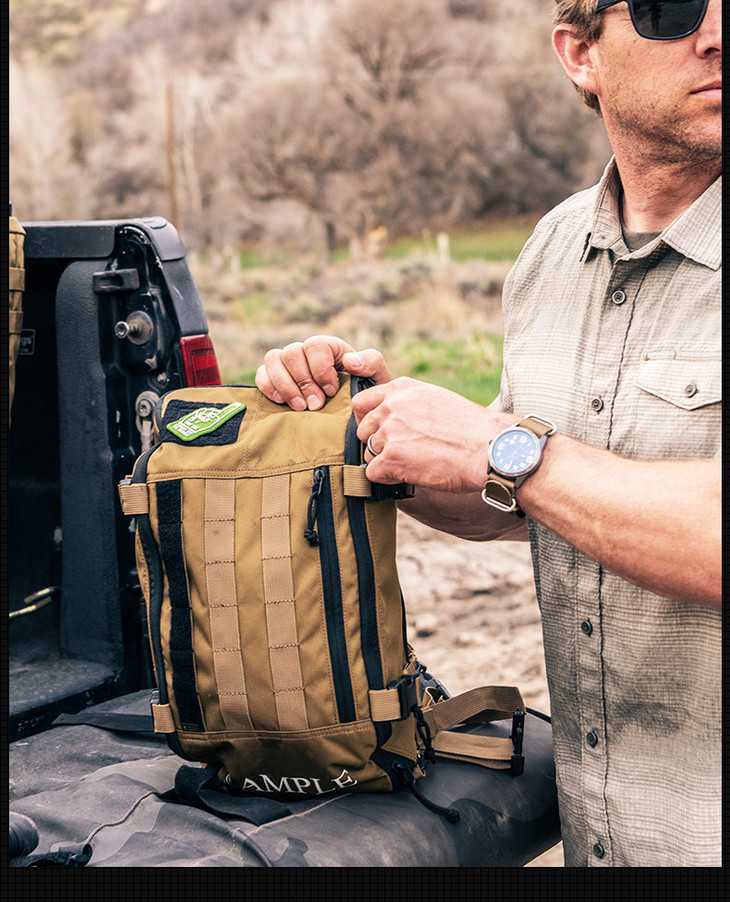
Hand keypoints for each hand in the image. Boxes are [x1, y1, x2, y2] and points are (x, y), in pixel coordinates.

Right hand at [255, 334, 393, 409]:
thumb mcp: (378, 378)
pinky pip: (261, 374)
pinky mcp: (275, 380)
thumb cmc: (367, 394)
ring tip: (300, 408)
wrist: (354, 415)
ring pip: (273, 359)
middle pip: (292, 352)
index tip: (331, 391)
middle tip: (316, 406)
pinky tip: (282, 402)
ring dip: (284, 385)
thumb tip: (350, 361)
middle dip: (303, 382)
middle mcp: (306, 352)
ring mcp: (288, 365)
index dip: (320, 368)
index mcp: (330, 347)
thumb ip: (372, 363)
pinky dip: (268, 387)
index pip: (315, 345)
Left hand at [354, 377, 512, 493]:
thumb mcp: (436, 399)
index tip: (381, 431)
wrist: (489, 448)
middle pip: (363, 430)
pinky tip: (410, 475)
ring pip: (368, 452)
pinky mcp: (392, 458)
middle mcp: (391, 406)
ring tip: (414, 463)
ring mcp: (390, 432)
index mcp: (401, 388)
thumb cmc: (470, 428)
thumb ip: (408, 404)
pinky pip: (372, 473)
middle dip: (378, 443)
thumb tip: (390, 418)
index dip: (369, 420)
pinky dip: (388, 478)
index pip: (362, 402)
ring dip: (385, 461)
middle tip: (403, 452)